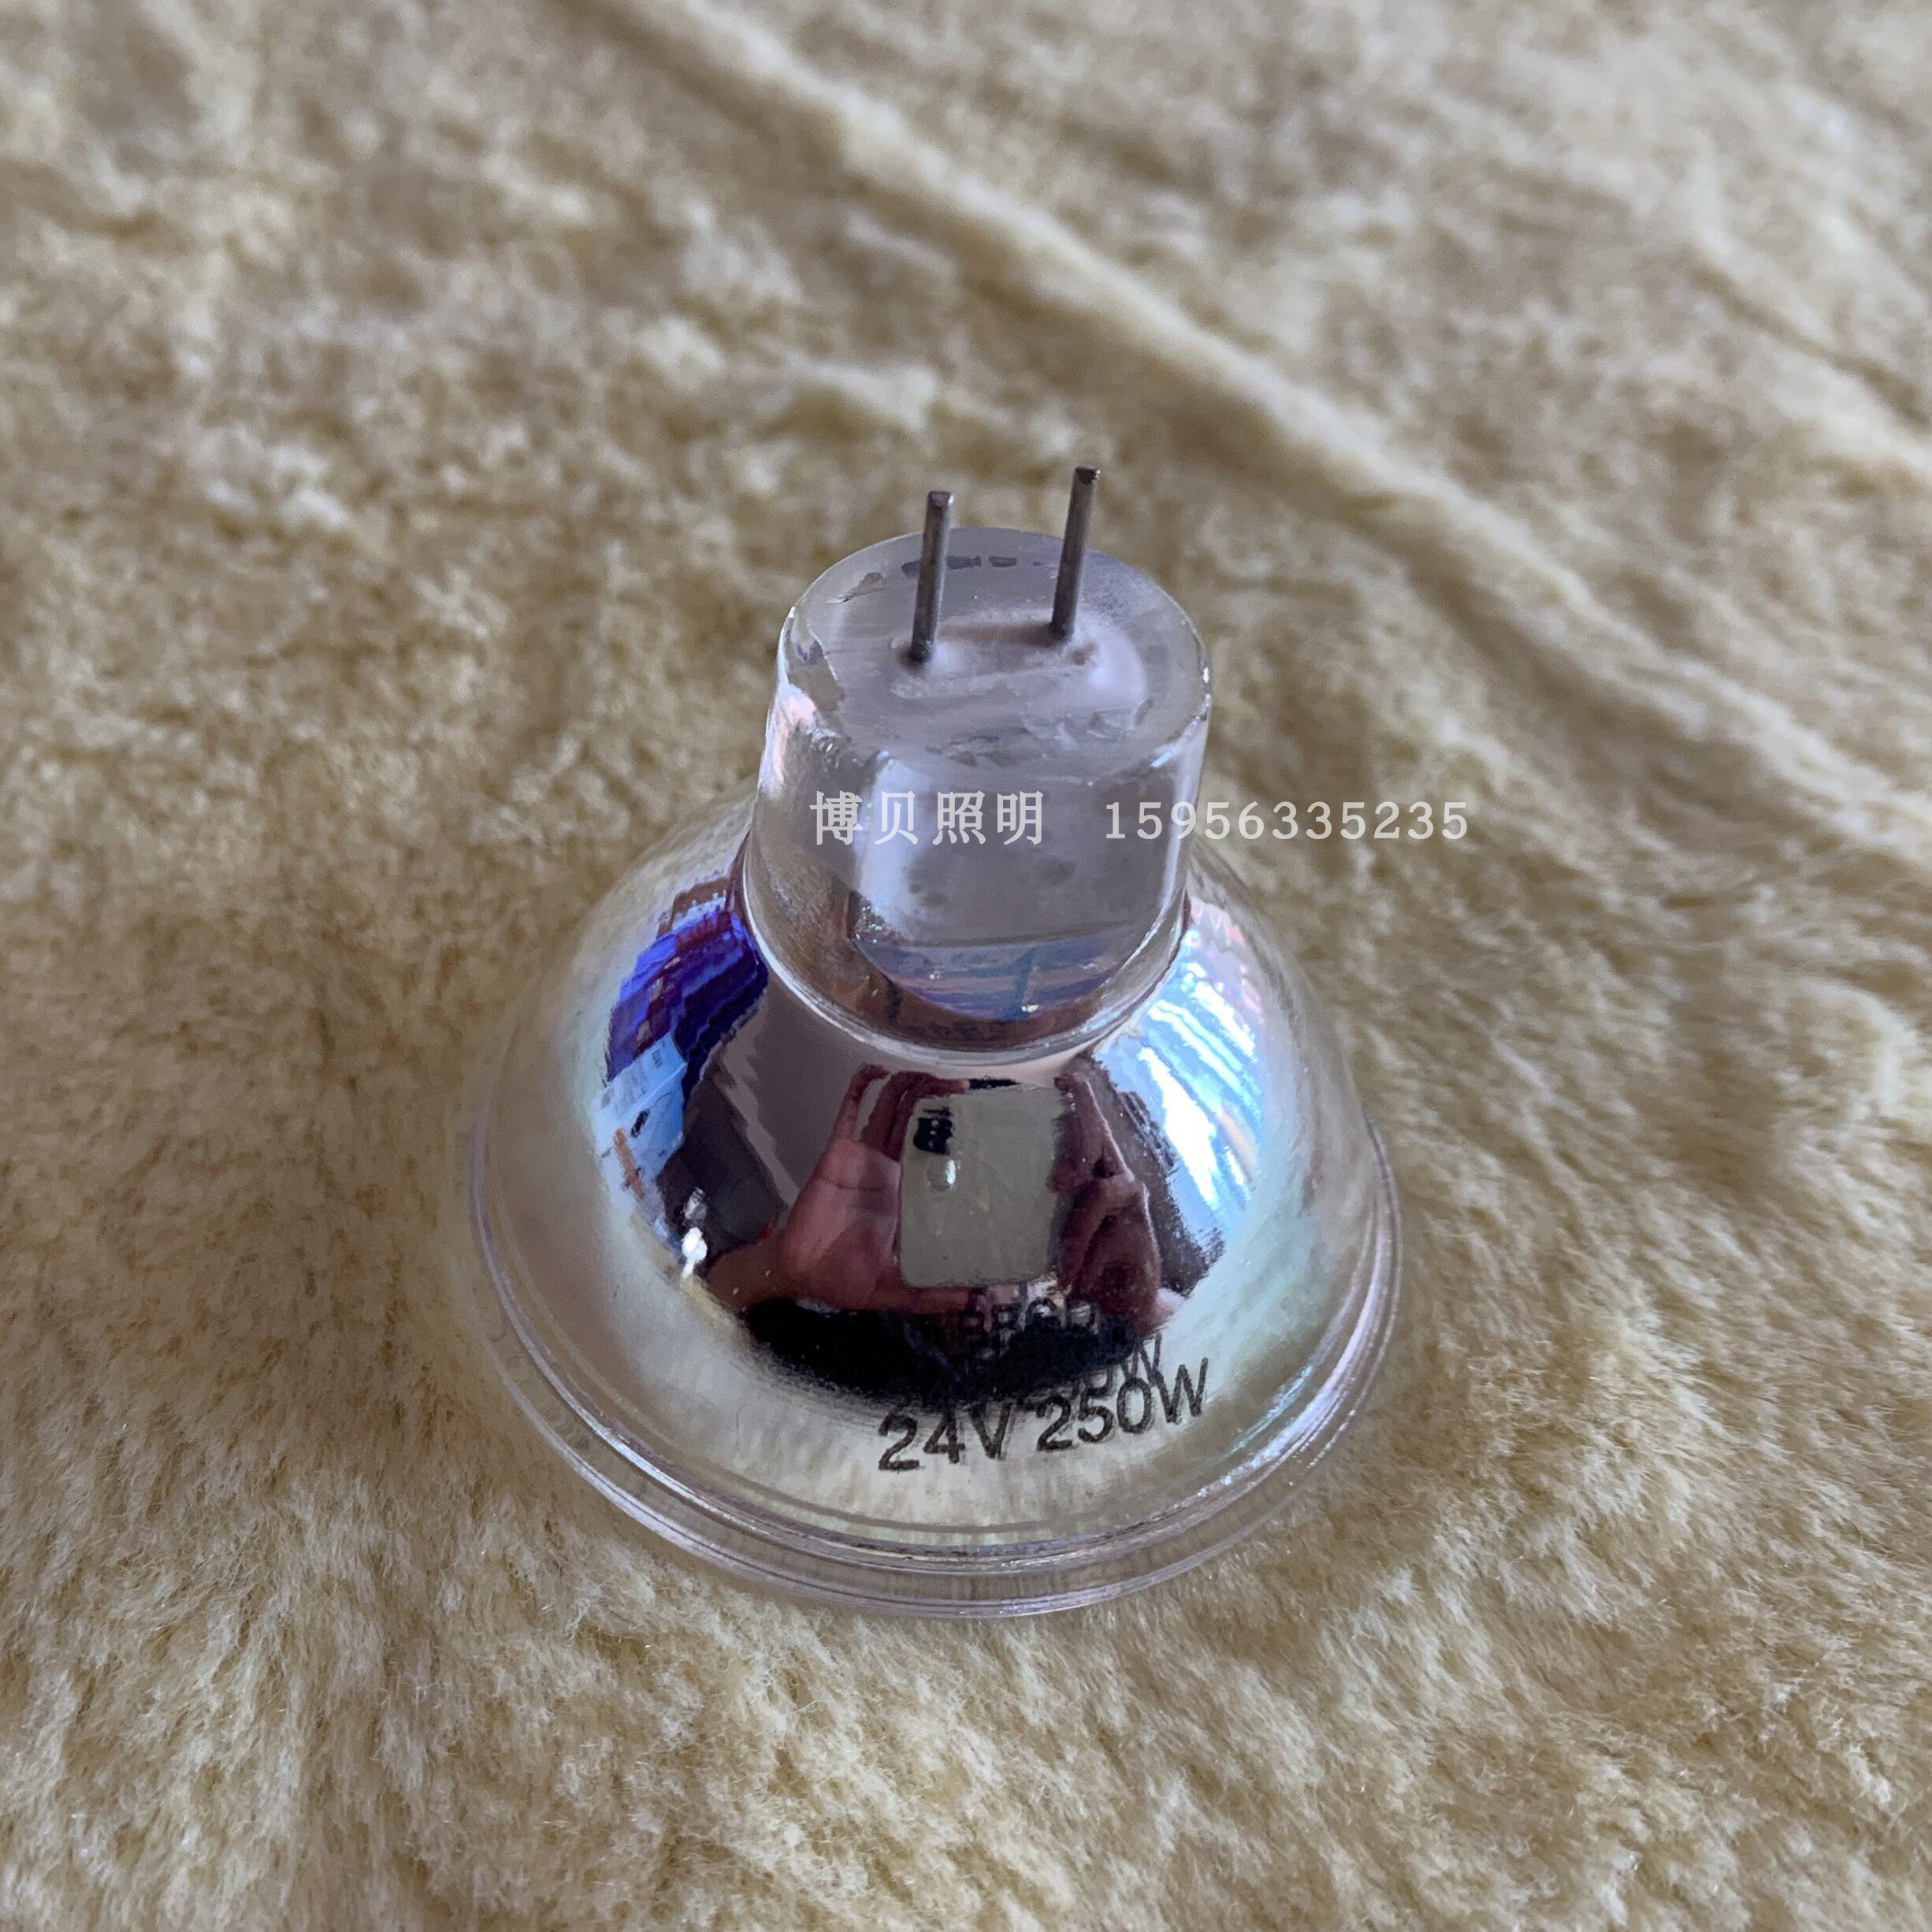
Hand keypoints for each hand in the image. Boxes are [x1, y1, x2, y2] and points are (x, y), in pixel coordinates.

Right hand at [769, 1066, 970, 1314]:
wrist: (801, 1274)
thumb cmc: (847, 1279)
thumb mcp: (896, 1290)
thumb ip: (930, 1294)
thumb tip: (974, 1301)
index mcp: (907, 1195)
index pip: (936, 1156)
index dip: (955, 1135)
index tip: (977, 1116)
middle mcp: (889, 1170)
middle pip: (917, 1124)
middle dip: (938, 1100)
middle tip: (961, 1084)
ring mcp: (863, 1157)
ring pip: (889, 1110)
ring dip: (908, 1087)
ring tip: (929, 1071)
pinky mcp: (836, 1152)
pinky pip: (848, 1113)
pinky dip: (861, 1088)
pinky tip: (876, 1071)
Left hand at [1051, 1062, 1178, 1334]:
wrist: (1126, 1304)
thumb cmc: (1082, 1258)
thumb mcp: (1054, 1229)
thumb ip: (1034, 1209)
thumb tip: (978, 1194)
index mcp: (1092, 1169)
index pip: (1087, 1126)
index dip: (1080, 1100)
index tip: (1063, 1078)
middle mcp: (1116, 1177)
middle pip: (1100, 1141)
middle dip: (1078, 1143)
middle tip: (1057, 1181)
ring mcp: (1133, 1206)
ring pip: (1101, 1195)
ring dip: (1077, 1235)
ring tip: (1062, 1269)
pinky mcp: (1143, 1237)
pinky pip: (1112, 1241)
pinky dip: (1089, 1263)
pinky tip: (1075, 1283)